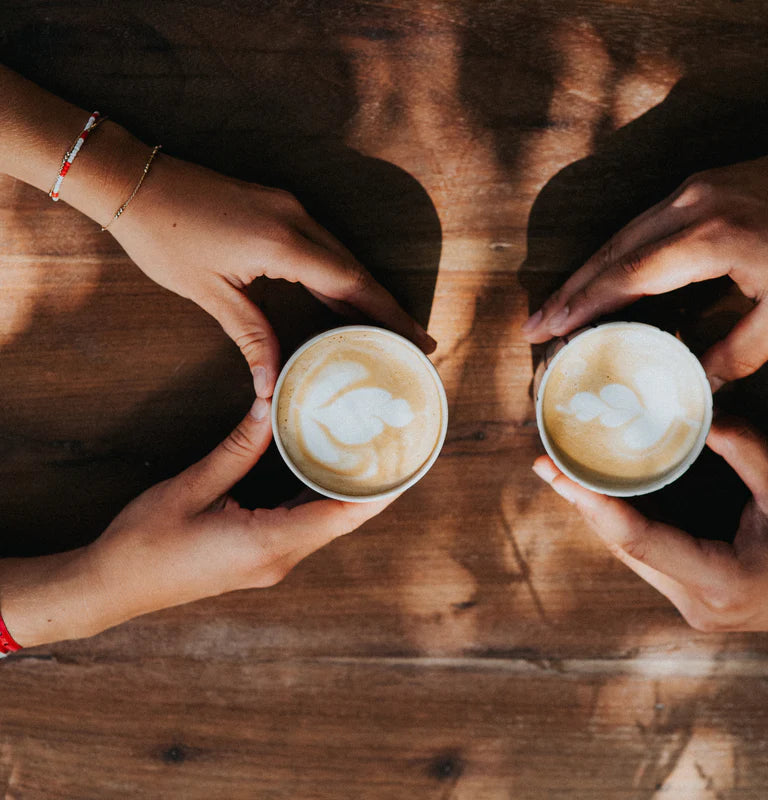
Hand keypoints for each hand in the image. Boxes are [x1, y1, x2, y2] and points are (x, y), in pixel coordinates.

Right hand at [1, 398, 394, 646]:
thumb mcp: (191, 488)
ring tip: (365, 448)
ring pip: (324, 524)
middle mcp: (278, 559)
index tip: (405, 459)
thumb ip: (237, 448)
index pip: (343, 515)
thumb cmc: (144, 543)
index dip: (379, 489)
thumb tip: (269, 405)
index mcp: (267, 544)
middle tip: (389, 441)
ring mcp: (269, 564)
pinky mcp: (258, 559)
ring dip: (346, 492)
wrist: (110, 588)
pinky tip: (321, 471)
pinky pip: (303, 527)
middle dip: (370, 485)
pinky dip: (319, 500)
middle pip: (341, 520)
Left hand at [111, 154, 435, 396]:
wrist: (134, 181)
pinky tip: (347, 298)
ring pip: (342, 255)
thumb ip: (251, 337)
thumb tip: (271, 385)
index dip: (387, 315)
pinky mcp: (279, 205)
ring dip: (367, 291)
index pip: (350, 284)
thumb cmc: (164, 238)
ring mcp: (289, 207)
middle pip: (356, 269)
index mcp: (281, 243)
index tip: (415, 340)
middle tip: (416, 342)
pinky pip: (324, 244)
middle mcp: (295, 218)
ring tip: (390, 327)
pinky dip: (341, 275)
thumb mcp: (209, 293)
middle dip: (387, 308)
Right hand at [522, 154, 767, 390]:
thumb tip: (697, 388)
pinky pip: (641, 224)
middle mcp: (691, 205)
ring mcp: (694, 189)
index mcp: (710, 237)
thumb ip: (739, 353)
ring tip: (557, 308)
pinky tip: (602, 279)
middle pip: (611, 252)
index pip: (628, 276)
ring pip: (621, 235)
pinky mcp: (701, 186)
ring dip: (587, 273)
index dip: (584, 305)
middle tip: (534, 325)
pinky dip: (614, 256)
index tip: (550, 329)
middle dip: (569, 291)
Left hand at [533, 417, 767, 631]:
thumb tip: (701, 411)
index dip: (593, 503)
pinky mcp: (692, 597)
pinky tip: (604, 492)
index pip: (638, 539)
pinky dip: (626, 521)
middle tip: (547, 464)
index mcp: (720, 582)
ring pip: (631, 552)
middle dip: (584, 503)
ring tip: (564, 473)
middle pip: (624, 546)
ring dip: (600, 512)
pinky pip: (647, 555)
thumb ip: (745, 448)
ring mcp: (692, 605)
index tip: (555, 474)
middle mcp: (696, 603)